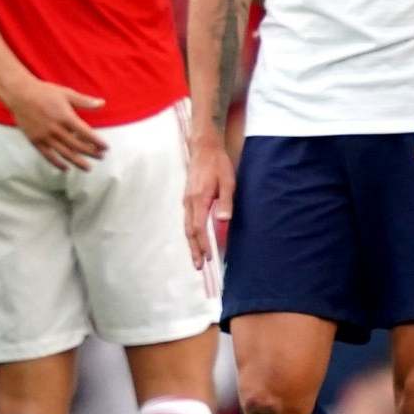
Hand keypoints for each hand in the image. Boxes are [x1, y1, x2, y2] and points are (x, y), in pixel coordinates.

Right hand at [5, 74, 108, 169]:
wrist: (20, 94)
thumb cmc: (44, 92)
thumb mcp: (66, 93)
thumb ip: (84, 101)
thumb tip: (102, 103)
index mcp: (65, 116)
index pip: (86, 133)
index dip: (97, 142)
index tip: (105, 148)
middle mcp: (56, 129)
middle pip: (77, 145)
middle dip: (91, 152)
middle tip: (101, 157)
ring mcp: (45, 136)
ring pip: (64, 153)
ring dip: (78, 162)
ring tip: (88, 168)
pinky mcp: (35, 141)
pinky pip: (48, 156)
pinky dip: (57, 163)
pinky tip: (66, 168)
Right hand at [184, 133, 234, 268]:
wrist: (203, 148)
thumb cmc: (217, 164)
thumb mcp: (227, 181)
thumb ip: (225, 201)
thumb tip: (223, 220)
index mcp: (199, 199)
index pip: (199, 228)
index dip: (204, 244)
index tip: (209, 257)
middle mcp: (189, 202)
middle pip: (189, 231)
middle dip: (194, 249)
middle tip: (198, 266)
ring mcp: (186, 200)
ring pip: (186, 226)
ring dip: (191, 243)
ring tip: (196, 256)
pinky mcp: (187, 198)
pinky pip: (187, 220)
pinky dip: (190, 232)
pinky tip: (195, 237)